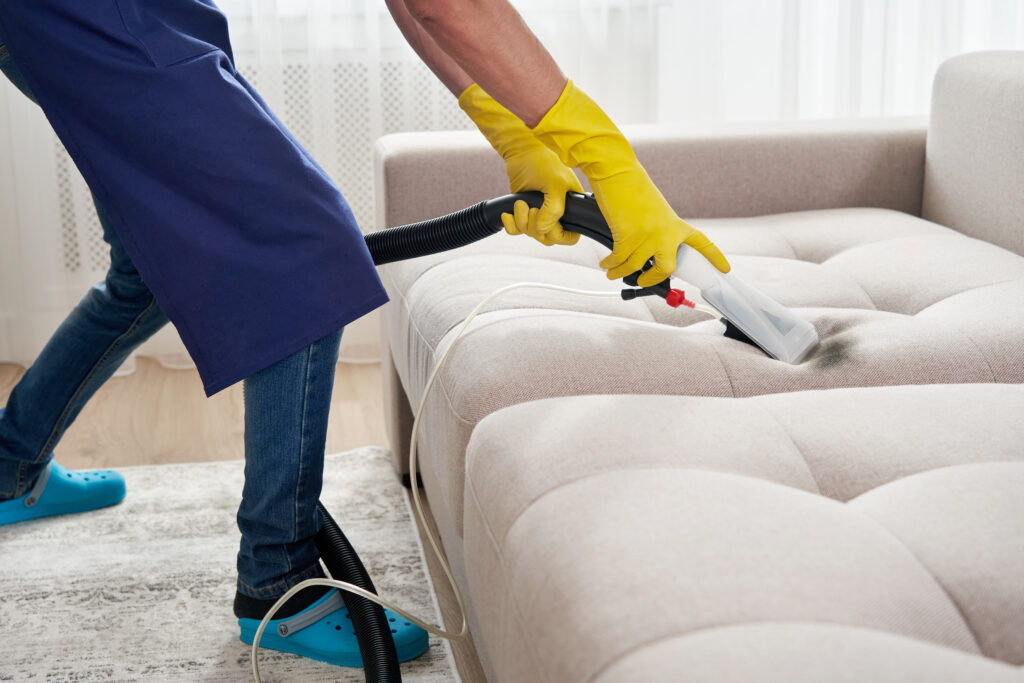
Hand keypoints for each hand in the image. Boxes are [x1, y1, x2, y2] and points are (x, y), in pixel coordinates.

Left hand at [459, 84, 581, 245]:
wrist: (522, 151)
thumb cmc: (544, 162)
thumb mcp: (554, 183)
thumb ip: (554, 209)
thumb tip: (544, 231)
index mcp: (571, 208)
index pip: (570, 237)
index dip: (559, 235)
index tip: (549, 222)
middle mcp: (556, 213)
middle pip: (548, 238)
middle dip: (536, 227)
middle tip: (532, 208)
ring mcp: (539, 214)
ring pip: (531, 234)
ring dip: (522, 222)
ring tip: (520, 203)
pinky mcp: (523, 213)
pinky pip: (516, 231)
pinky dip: (511, 225)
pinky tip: (508, 213)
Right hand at [531, 80, 729, 286]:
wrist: (618, 172)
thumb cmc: (632, 189)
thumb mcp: (654, 211)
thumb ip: (658, 230)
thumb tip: (648, 253)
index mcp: (675, 224)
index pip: (701, 243)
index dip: (715, 257)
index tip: (726, 269)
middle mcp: (665, 232)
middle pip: (666, 269)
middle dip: (652, 280)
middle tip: (642, 281)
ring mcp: (647, 235)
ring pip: (634, 267)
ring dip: (620, 273)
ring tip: (612, 273)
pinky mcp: (628, 235)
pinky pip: (618, 260)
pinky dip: (610, 265)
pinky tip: (606, 264)